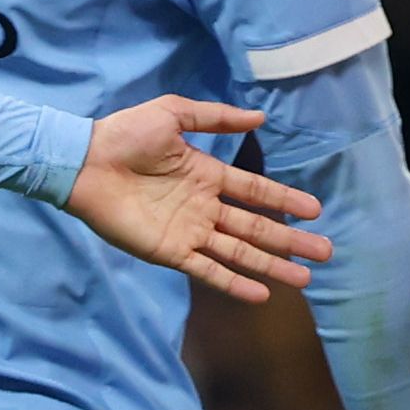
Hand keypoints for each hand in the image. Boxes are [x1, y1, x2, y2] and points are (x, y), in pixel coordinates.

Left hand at [65, 99, 330, 300]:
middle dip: (291, 241)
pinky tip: (259, 293)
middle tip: (325, 254)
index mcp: (208, 176)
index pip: (256, 193)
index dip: (286, 200)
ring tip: (304, 280)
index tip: (316, 210)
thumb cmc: (125, 135)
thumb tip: (260, 118)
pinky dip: (233, 283)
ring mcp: (190, 232)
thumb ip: (216, 119)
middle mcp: (205, 208)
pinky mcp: (170, 252)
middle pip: (257, 228)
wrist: (85, 162)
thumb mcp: (174, 115)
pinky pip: (207, 271)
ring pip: (240, 252)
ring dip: (272, 266)